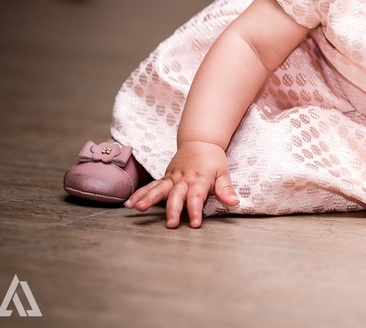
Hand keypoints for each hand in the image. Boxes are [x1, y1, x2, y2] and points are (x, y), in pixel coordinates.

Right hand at [124, 140, 239, 227]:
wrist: (200, 140)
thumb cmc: (213, 159)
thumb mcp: (224, 172)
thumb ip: (226, 189)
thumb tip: (234, 203)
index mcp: (199, 179)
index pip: (197, 197)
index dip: (196, 210)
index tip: (195, 224)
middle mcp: (184, 179)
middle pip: (177, 195)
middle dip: (173, 209)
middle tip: (171, 223)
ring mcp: (172, 178)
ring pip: (159, 188)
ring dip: (148, 198)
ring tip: (138, 208)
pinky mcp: (164, 177)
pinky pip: (151, 185)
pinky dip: (140, 193)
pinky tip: (130, 203)